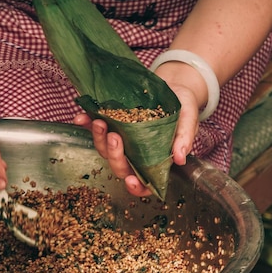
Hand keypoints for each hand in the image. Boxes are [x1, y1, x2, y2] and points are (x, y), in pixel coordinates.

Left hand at [73, 83, 200, 197]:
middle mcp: (137, 154)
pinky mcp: (113, 124)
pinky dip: (86, 123)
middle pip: (121, 166)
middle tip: (115, 137)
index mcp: (157, 159)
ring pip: (105, 150)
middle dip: (114, 156)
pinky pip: (96, 128)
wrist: (173, 85)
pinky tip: (81, 117)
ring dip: (99, 139)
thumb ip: (184, 138)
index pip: (145, 183)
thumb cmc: (183, 106)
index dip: (136, 187)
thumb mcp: (189, 119)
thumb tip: (180, 158)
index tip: (131, 180)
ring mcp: (123, 140)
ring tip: (100, 122)